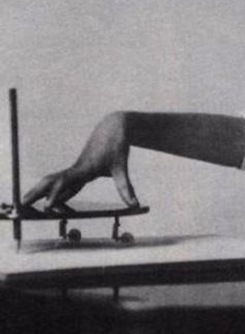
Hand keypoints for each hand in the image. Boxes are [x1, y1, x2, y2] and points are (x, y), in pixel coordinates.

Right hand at [23, 112, 138, 208]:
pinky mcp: (79, 168)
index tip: (47, 207)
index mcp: (85, 168)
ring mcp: (76, 168)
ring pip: (54, 180)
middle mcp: (77, 168)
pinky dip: (54, 191)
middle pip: (51, 181)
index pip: (65, 182)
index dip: (55, 194)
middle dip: (36, 192)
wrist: (113, 126)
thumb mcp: (121, 168)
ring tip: (27, 202)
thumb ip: (126, 187)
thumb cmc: (117, 145)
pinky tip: (51, 201)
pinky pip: (63, 181)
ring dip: (41, 190)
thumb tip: (134, 205)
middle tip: (22, 205)